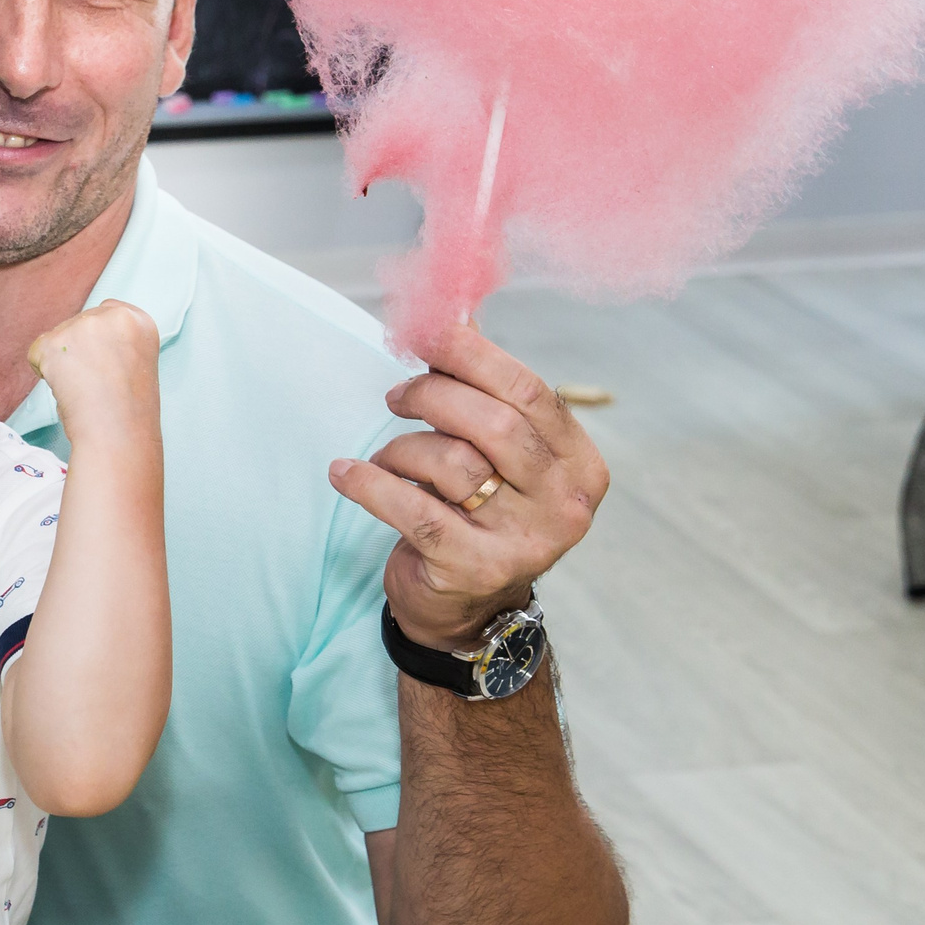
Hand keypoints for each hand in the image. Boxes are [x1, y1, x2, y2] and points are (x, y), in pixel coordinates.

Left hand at [28, 300, 160, 437]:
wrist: (118, 437)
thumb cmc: (126, 412)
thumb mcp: (134, 363)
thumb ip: (112, 343)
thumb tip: (78, 342)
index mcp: (139, 320)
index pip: (104, 315)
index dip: (99, 345)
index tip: (107, 368)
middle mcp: (114, 315)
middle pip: (77, 324)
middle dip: (78, 352)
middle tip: (96, 384)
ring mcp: (84, 325)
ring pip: (57, 340)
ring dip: (62, 364)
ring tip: (86, 389)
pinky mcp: (55, 342)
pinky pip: (36, 355)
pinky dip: (44, 374)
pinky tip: (68, 390)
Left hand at [327, 323, 607, 649]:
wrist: (468, 611)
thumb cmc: (479, 512)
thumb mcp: (497, 453)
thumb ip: (484, 388)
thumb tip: (454, 312)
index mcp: (579, 463)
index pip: (530, 392)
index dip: (473, 355)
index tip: (429, 334)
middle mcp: (565, 503)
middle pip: (494, 423)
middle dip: (433, 395)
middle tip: (396, 397)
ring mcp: (526, 541)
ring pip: (452, 463)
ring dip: (402, 448)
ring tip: (387, 456)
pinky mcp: (475, 568)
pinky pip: (413, 509)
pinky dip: (370, 484)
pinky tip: (345, 473)